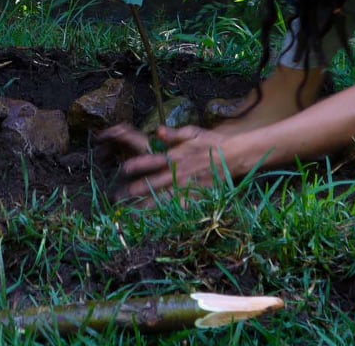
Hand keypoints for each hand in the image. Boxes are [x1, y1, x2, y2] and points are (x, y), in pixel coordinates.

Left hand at [106, 125, 238, 201]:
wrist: (235, 156)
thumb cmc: (212, 143)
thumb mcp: (193, 133)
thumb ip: (174, 134)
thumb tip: (157, 131)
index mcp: (176, 156)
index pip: (152, 161)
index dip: (138, 165)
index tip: (123, 169)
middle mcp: (180, 172)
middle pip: (154, 183)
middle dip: (136, 190)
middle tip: (118, 197)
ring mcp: (188, 186)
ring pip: (164, 198)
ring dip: (147, 205)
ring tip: (132, 213)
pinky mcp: (197, 196)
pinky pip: (180, 207)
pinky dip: (168, 214)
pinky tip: (157, 222)